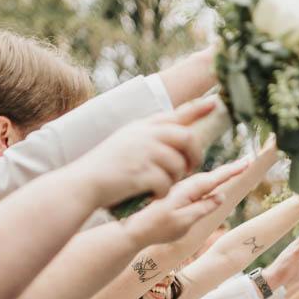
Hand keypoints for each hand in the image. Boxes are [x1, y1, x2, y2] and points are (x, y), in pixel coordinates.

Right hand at [78, 98, 212, 206]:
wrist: (83, 183)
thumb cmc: (106, 167)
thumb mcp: (126, 142)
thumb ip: (149, 137)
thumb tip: (177, 136)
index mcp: (141, 127)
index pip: (175, 114)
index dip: (197, 109)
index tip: (215, 103)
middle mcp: (144, 135)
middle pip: (186, 138)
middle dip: (194, 155)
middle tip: (192, 167)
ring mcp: (143, 152)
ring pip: (178, 165)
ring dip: (174, 179)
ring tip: (159, 185)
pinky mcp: (142, 172)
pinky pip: (167, 184)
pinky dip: (163, 193)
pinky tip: (152, 195)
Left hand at [123, 158, 247, 247]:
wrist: (130, 230)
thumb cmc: (156, 228)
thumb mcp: (184, 221)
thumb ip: (203, 208)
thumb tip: (220, 196)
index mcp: (187, 190)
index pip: (215, 179)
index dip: (232, 171)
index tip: (247, 162)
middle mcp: (183, 187)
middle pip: (211, 177)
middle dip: (229, 170)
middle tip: (246, 162)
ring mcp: (178, 191)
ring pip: (202, 182)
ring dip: (218, 176)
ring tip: (234, 170)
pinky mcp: (173, 197)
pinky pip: (193, 188)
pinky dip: (206, 184)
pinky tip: (210, 184)